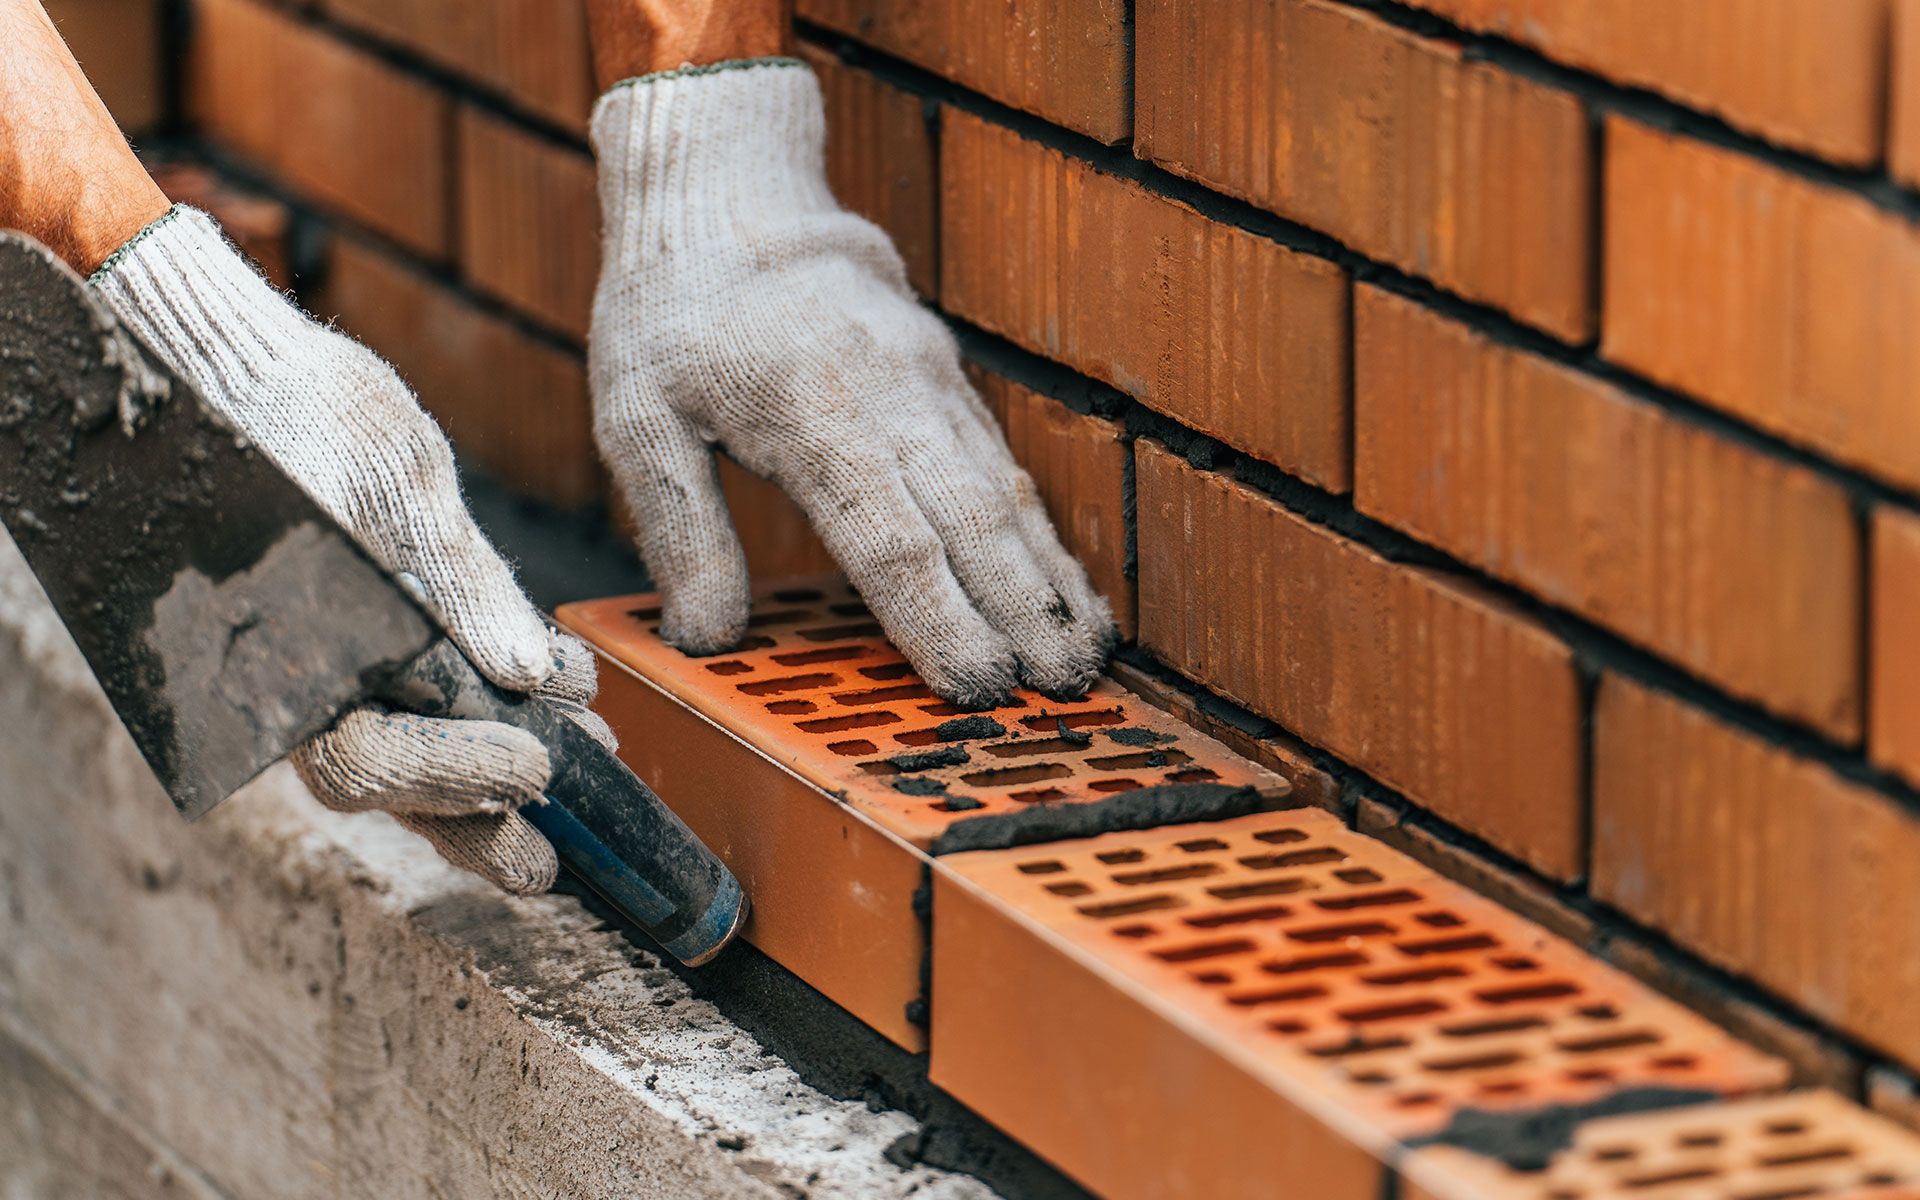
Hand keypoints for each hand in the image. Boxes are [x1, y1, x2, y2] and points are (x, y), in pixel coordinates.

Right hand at [92, 207, 609, 892]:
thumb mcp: (393, 476)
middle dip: (478, 816)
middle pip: (383, 785)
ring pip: (398, 757)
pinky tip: (559, 700)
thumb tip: (528, 675)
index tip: (539, 760)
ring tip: (583, 770)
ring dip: (488, 780)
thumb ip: (459, 580)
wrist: (232, 365)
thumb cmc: (298, 403)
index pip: (363, 756)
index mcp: (277, 645)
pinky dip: (477, 715)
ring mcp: (310, 666)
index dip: (456, 772)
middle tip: (554, 854)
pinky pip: (403, 707)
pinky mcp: (344, 645)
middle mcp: (282, 676)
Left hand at [588, 60, 1114, 706]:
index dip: (939, 620)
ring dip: (1049, 581)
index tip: (978, 684)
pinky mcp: (946, 379)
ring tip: (1088, 656)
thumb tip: (706, 637)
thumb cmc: (674, 312)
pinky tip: (1065, 587)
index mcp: (810, 415)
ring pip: (1003, 494)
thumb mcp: (636, 413)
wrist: (732, 194)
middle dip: (1024, 614)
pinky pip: (1003, 466)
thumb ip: (679, 527)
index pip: (890, 539)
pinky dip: (1040, 534)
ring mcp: (930, 384)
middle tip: (1066, 693)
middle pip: (972, 523)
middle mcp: (889, 399)